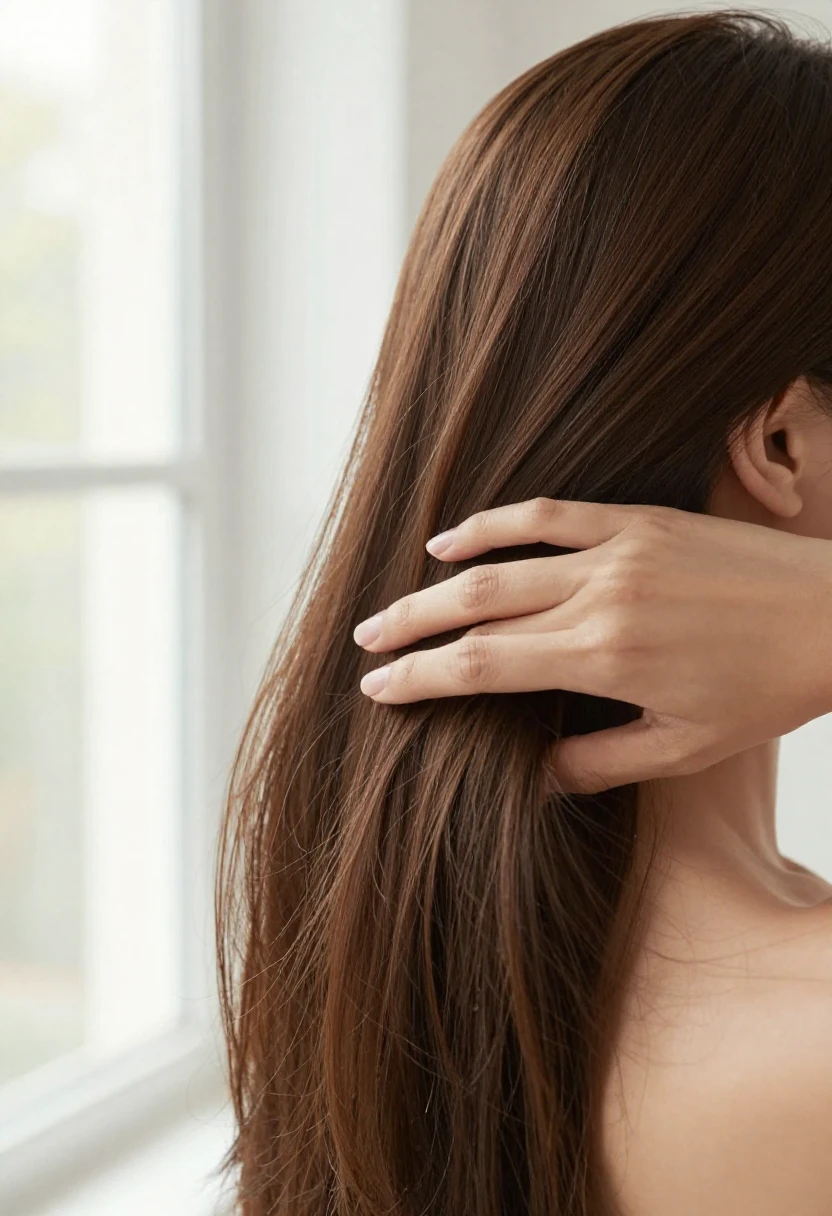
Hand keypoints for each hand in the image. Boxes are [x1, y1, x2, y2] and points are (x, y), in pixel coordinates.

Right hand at [352, 498, 831, 791]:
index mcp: (604, 659)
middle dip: (408, 629)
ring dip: (435, 582)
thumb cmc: (767, 690)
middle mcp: (598, 598)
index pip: (483, 667)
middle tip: (363, 644)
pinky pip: (548, 512)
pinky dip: (493, 522)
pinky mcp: (638, 519)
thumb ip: (599, 763)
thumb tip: (534, 778)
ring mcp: (617, 549)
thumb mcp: (684, 749)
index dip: (420, 679)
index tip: (378, 689)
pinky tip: (453, 537)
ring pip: (499, 560)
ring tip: (392, 604)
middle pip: (473, 608)